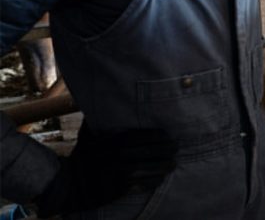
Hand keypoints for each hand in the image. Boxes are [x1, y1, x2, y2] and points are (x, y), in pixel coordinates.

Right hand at [36, 125, 176, 215]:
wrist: (68, 183)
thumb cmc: (82, 155)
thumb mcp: (88, 134)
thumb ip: (97, 118)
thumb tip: (104, 96)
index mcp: (116, 142)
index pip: (147, 136)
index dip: (162, 136)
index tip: (169, 136)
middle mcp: (121, 157)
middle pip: (153, 151)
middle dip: (168, 150)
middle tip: (176, 148)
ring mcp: (122, 174)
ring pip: (153, 168)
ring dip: (166, 166)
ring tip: (173, 163)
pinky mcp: (122, 189)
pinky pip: (145, 184)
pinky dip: (155, 181)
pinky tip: (161, 177)